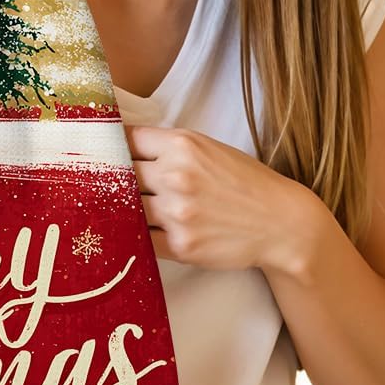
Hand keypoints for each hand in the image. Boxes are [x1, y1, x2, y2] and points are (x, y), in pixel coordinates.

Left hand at [124, 123, 314, 274]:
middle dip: (114, 181)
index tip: (102, 153)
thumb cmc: (246, 184)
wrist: (281, 224)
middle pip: (119, 175)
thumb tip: (125, 149)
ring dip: (125, 211)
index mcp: (183, 145)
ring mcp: (177, 213)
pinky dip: (137, 238)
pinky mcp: (180, 246)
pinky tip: (141, 233)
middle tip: (105, 186)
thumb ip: (170, 148)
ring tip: (127, 211)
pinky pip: (140, 240)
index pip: (126, 139)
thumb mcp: (210, 149)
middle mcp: (176, 176)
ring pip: (126, 209)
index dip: (111, 146)